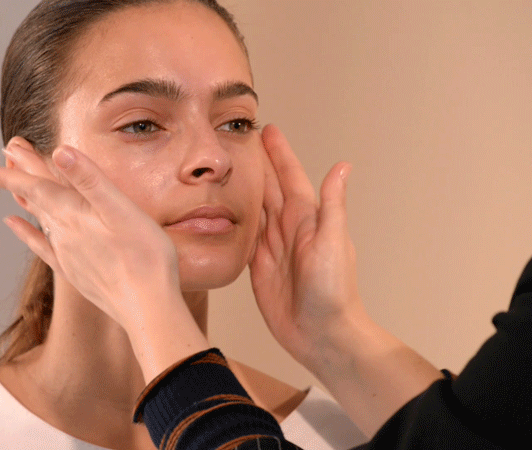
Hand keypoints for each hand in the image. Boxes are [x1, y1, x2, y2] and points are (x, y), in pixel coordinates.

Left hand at [0, 138, 180, 331]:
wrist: (147, 307)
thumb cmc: (144, 256)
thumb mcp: (120, 209)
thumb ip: (90, 179)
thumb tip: (60, 151)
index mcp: (75, 214)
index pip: (37, 184)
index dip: (17, 168)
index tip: (1, 151)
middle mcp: (64, 232)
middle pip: (36, 197)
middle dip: (19, 175)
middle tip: (6, 152)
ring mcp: (67, 253)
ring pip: (39, 219)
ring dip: (26, 198)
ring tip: (13, 185)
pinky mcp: (75, 272)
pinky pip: (42, 247)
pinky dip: (26, 233)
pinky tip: (14, 225)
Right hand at [249, 124, 362, 368]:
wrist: (322, 335)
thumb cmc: (334, 291)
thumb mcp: (333, 243)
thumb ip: (332, 206)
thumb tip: (342, 166)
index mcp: (305, 219)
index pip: (288, 178)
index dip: (278, 154)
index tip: (266, 129)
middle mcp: (287, 229)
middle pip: (267, 188)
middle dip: (256, 164)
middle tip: (238, 140)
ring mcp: (272, 248)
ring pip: (253, 209)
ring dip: (242, 188)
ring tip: (226, 168)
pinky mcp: (257, 267)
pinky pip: (243, 236)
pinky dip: (232, 220)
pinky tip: (221, 210)